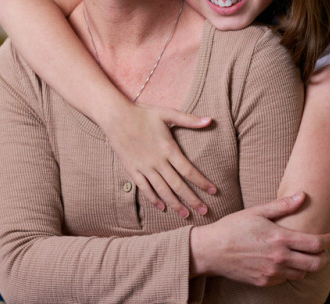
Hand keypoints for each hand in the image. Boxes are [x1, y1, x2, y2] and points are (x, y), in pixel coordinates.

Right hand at [102, 102, 213, 217]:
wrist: (115, 116)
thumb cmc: (142, 113)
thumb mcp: (167, 113)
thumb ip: (189, 119)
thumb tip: (210, 120)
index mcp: (168, 149)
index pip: (189, 170)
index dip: (202, 182)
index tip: (214, 191)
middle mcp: (157, 161)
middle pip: (178, 185)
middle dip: (192, 199)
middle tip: (204, 211)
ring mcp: (144, 167)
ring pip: (162, 190)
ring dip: (175, 204)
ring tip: (185, 215)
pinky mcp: (132, 169)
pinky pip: (144, 188)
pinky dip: (153, 198)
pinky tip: (161, 207)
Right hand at [189, 193, 329, 285]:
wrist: (211, 250)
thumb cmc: (233, 227)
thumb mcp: (257, 212)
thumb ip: (282, 206)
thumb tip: (303, 196)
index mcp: (279, 238)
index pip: (315, 243)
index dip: (327, 241)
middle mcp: (279, 258)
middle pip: (315, 263)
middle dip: (324, 257)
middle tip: (322, 251)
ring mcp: (272, 272)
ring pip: (302, 273)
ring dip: (307, 265)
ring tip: (303, 255)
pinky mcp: (265, 281)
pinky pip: (285, 279)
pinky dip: (289, 272)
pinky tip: (284, 262)